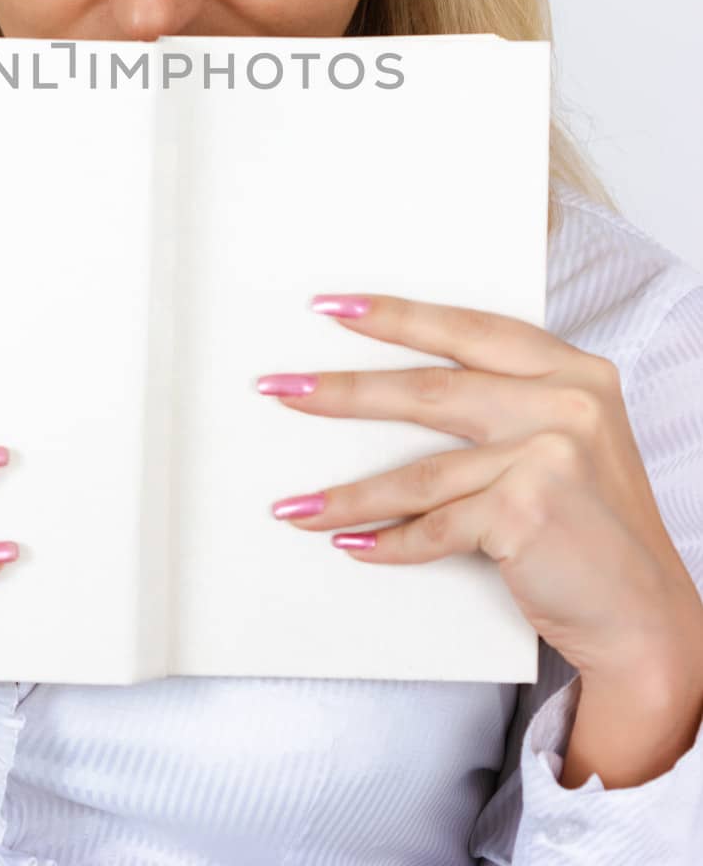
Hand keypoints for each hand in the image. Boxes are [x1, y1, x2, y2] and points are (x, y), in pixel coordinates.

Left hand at [258, 293, 702, 683]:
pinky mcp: (528, 511)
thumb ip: (507, 405)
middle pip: (430, 391)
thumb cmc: (592, 529)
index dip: (395, 316)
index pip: (468, 329)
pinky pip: (437, 527)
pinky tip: (352, 545)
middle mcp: (567, 401)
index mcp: (573, 370)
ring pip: (422, 471)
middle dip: (344, 392)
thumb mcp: (567, 443)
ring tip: (293, 504)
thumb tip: (390, 389)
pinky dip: (391, 542)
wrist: (646, 618)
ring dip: (349, 493)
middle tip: (280, 390)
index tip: (330, 307)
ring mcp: (551, 454)